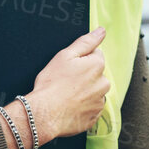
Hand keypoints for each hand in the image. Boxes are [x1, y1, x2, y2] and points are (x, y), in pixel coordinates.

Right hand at [25, 28, 109, 144]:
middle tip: (66, 82)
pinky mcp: (94, 118)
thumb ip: (86, 42)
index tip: (69, 67)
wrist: (44, 114)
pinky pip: (90, 109)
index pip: (95, 55)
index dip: (80, 60)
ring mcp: (99, 102)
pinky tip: (69, 106)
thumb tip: (101, 31)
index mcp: (97, 65)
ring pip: (93, 92)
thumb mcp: (65, 56)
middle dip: (84, 76)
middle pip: (96, 75)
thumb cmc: (51, 84)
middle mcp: (103, 84)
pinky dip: (82, 108)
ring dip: (84, 92)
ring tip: (66, 95)